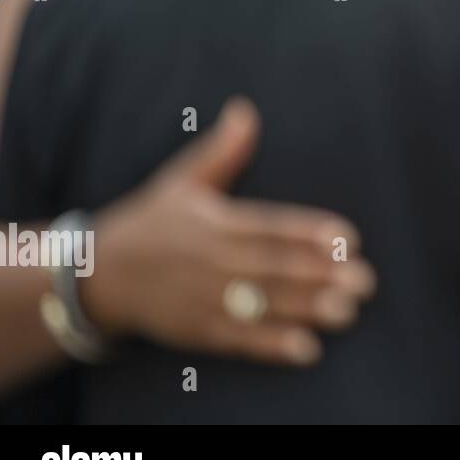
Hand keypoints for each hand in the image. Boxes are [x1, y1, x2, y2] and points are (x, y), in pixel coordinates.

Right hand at [80, 97, 375, 365]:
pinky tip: (306, 350)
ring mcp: (202, 298)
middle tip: (364, 281)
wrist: (95, 274)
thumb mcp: (181, 180)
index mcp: (215, 223)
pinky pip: (237, 340)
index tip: (346, 237)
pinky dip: (270, 346)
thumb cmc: (150, 222)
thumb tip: (244, 109)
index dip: (308, 232)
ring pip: (261, 305)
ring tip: (346, 312)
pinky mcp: (196, 330)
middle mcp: (211, 261)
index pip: (269, 227)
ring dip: (305, 310)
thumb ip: (222, 150)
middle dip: (320, 276)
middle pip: (273, 269)